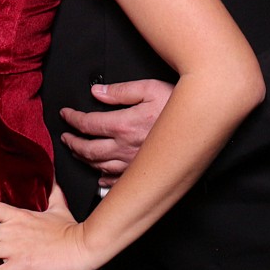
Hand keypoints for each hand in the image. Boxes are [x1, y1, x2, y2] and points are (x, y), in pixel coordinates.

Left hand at [58, 78, 173, 188]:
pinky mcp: (144, 172)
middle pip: (88, 149)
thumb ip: (120, 91)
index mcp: (123, 125)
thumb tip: (96, 92)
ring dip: (83, 159)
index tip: (65, 115)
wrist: (204, 123)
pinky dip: (104, 180)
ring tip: (77, 152)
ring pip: (99, 166)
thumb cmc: (179, 104)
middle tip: (65, 137)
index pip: (88, 124)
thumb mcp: (149, 88)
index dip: (72, 119)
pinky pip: (117, 181)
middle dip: (72, 143)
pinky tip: (100, 177)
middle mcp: (125, 147)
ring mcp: (134, 163)